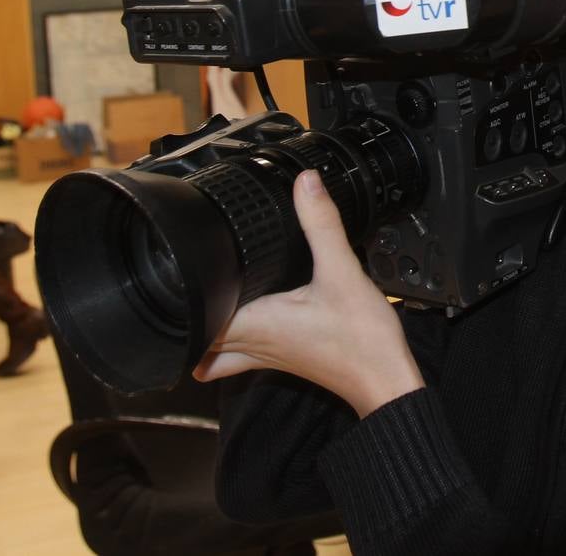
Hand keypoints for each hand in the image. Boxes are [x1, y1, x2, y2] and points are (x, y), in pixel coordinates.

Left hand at [193, 169, 424, 417]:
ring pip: (216, 352)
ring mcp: (269, 356)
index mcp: (256, 324)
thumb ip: (321, 225)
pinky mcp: (286, 358)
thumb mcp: (342, 272)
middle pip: (198, 335)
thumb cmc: (363, 340)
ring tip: (206, 300)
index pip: (197, 317)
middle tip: (187, 278)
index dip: (182, 295)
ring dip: (206, 330)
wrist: (387, 381)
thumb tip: (305, 184)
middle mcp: (255, 344)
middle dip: (189, 311)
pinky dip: (234, 341)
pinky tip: (251, 318)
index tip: (178, 268)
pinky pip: (244, 354)